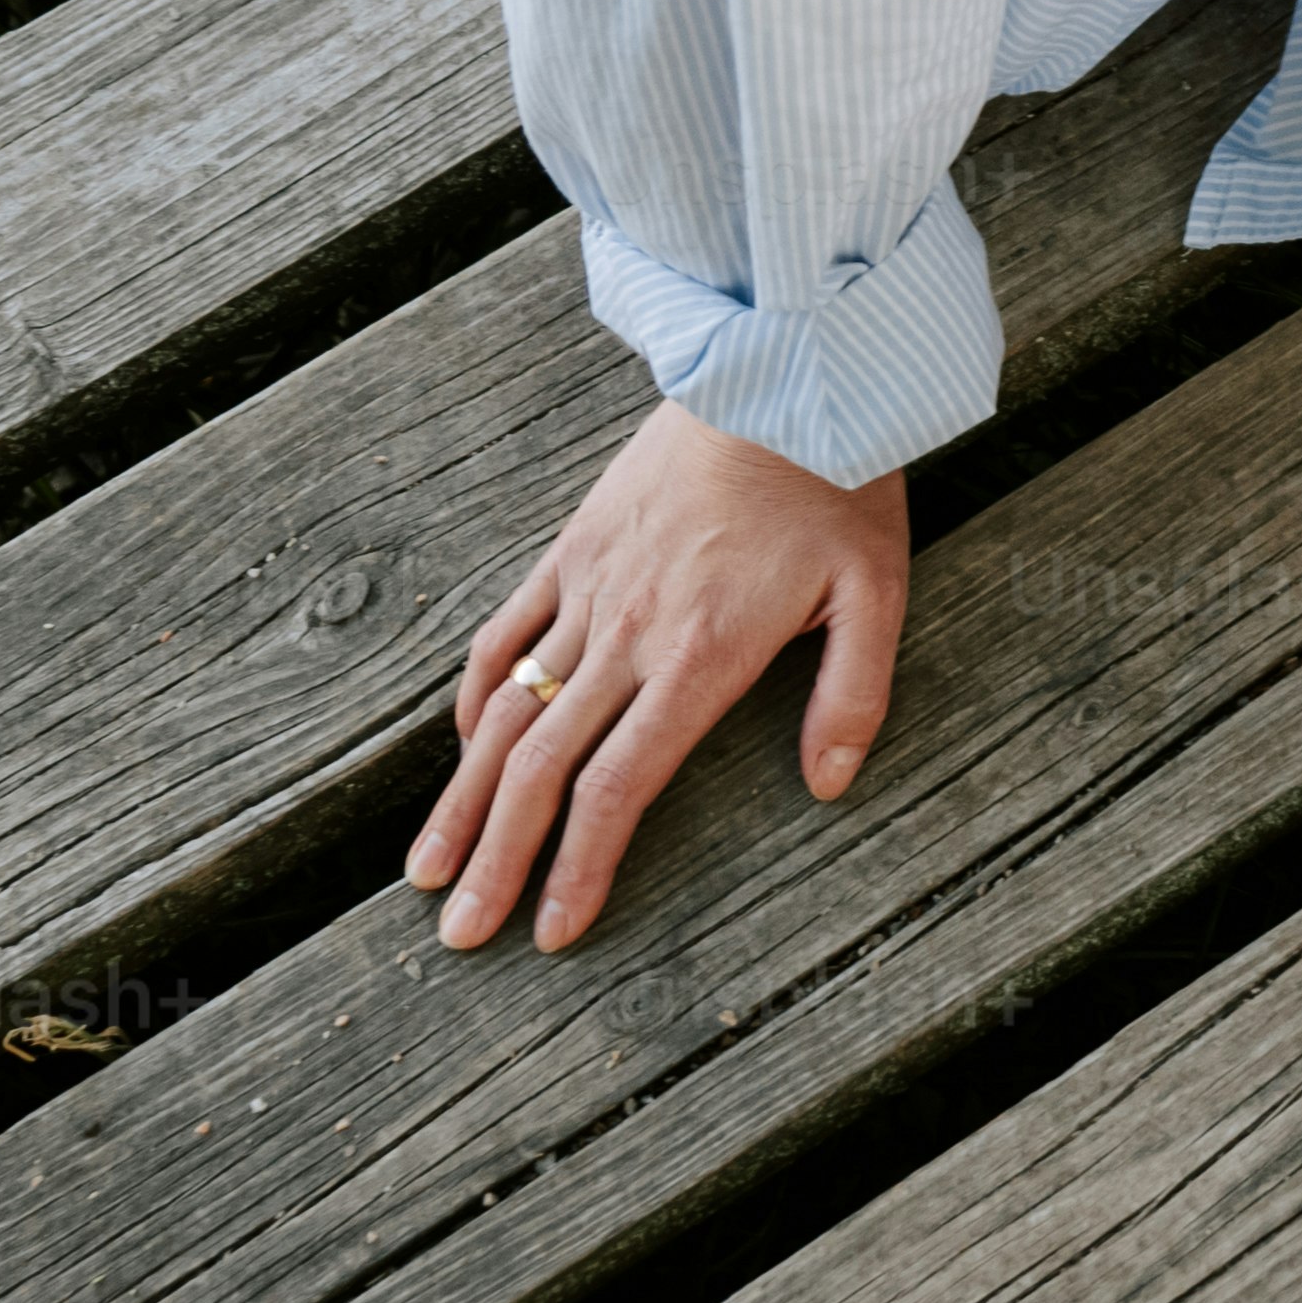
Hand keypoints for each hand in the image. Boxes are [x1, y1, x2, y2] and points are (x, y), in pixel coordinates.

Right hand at [407, 395, 909, 951]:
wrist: (777, 369)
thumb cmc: (835, 483)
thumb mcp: (877, 592)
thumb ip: (851, 695)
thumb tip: (827, 786)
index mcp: (699, 657)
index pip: (619, 786)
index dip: (580, 865)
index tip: (550, 932)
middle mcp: (628, 633)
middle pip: (543, 768)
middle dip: (497, 860)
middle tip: (458, 933)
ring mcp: (589, 588)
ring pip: (507, 712)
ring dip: (462, 798)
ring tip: (425, 869)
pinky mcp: (572, 547)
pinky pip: (504, 634)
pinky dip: (475, 698)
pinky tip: (461, 749)